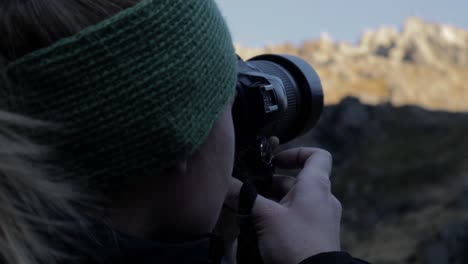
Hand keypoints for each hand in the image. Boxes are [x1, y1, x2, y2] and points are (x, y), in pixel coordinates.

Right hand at [226, 147, 341, 263]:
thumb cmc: (294, 242)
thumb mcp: (264, 216)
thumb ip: (243, 196)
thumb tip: (223, 182)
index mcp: (316, 185)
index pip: (317, 155)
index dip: (296, 152)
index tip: (275, 161)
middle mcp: (323, 199)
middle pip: (297, 180)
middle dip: (271, 184)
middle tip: (249, 192)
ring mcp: (322, 219)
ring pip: (294, 201)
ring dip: (273, 203)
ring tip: (250, 212)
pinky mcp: (317, 236)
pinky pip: (297, 218)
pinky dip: (280, 218)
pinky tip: (261, 228)